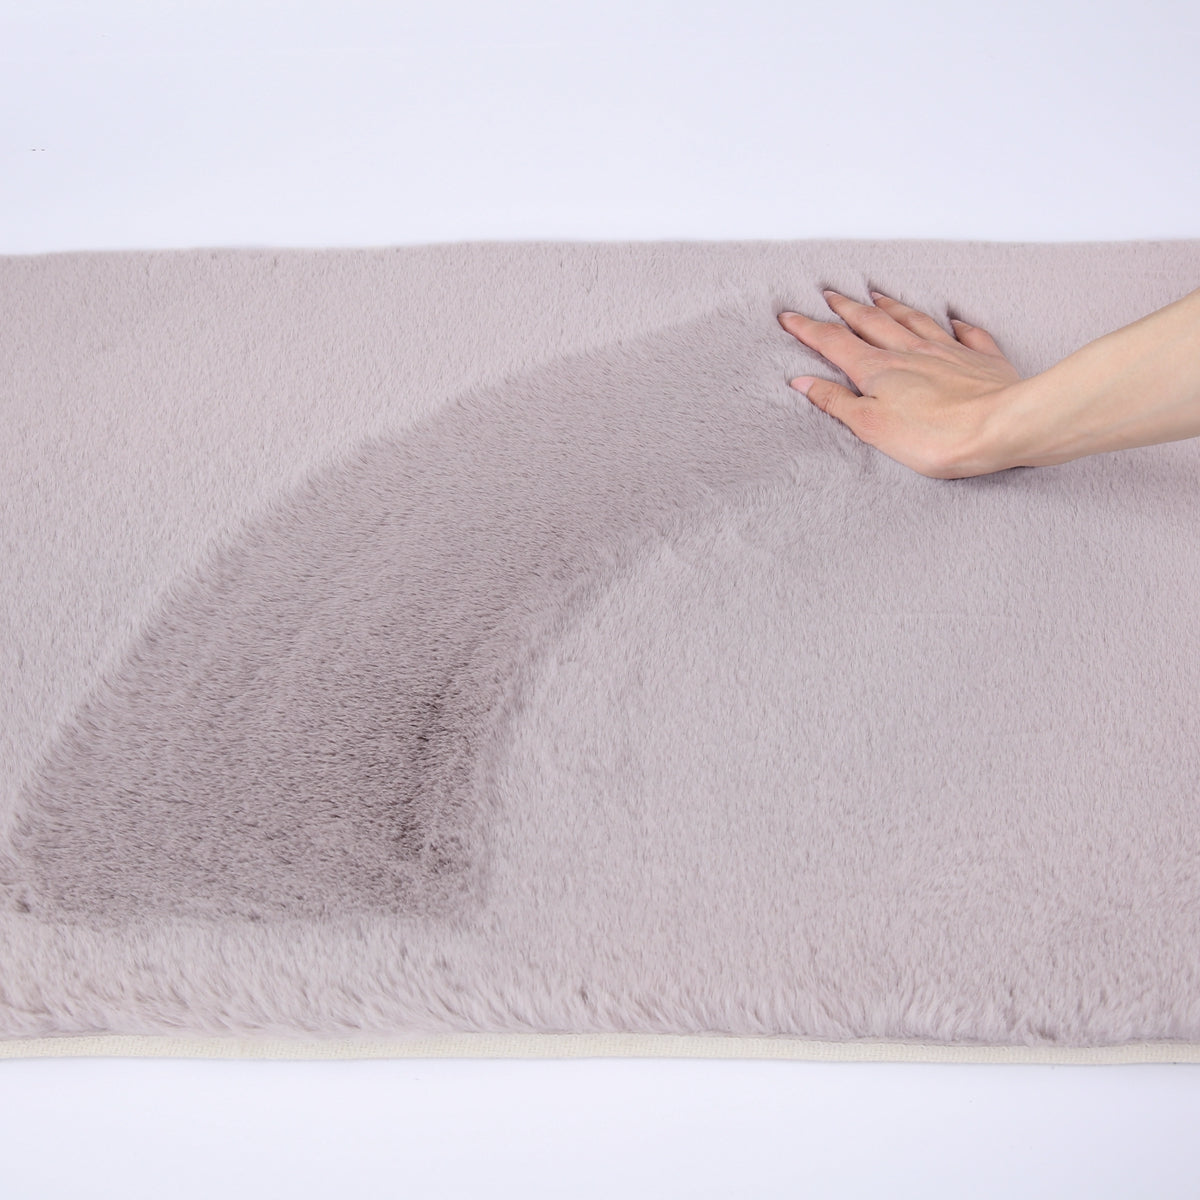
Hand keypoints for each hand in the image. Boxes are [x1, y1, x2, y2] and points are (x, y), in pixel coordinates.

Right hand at [778, 290, 1023, 477]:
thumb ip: (836, 402)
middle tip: (829, 294)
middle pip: (871, 322)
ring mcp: (947, 351)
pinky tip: (955, 320)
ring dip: (891, 306)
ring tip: (877, 294)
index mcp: (878, 369)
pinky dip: (957, 325)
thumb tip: (803, 382)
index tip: (787, 316)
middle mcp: (909, 352)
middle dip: (845, 308)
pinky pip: (967, 335)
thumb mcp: (871, 427)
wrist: (1001, 427)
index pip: (834, 343)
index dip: (807, 329)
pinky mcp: (981, 361)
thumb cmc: (934, 436)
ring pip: (913, 320)